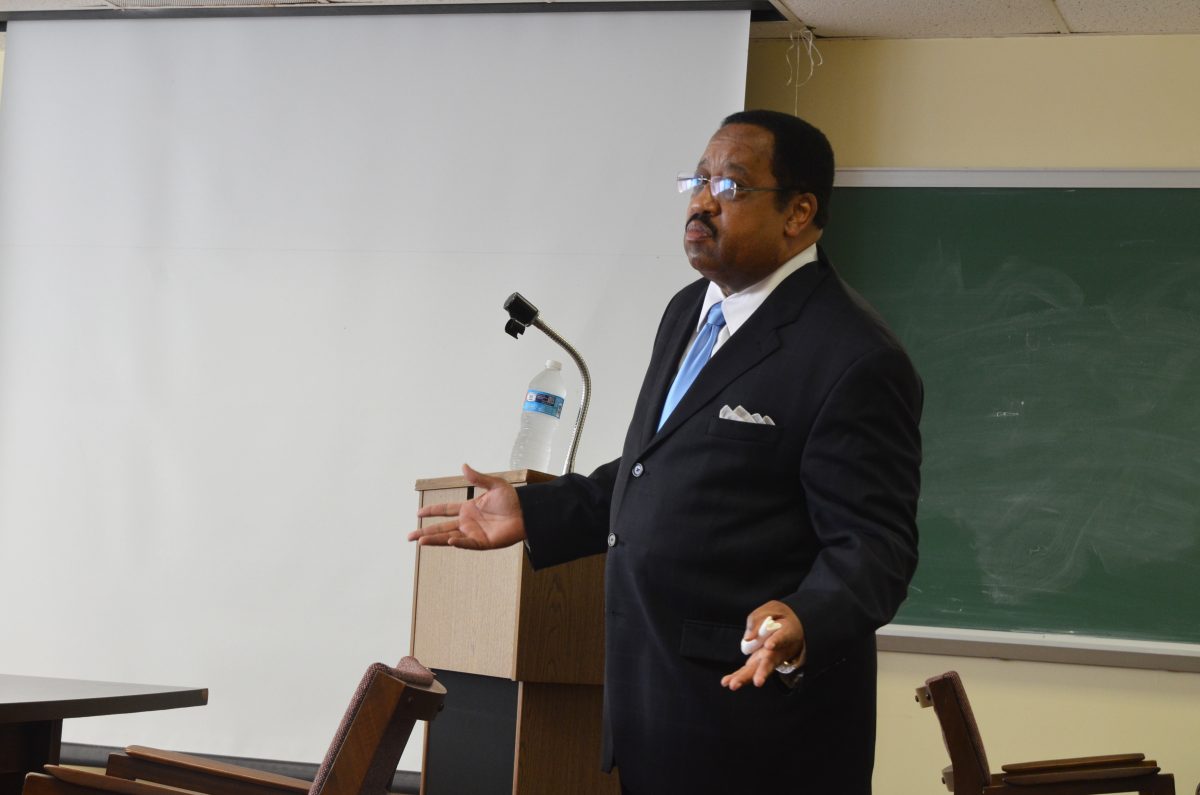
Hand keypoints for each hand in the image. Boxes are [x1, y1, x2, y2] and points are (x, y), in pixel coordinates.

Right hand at [407, 464, 526, 549]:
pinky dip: (459, 543)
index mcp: (468, 508)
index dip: (432, 511)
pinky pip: (468, 544)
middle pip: (442, 527)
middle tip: (409, 536)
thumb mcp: (494, 485)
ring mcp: (474, 534)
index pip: (445, 510)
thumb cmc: (513, 500)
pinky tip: (448, 541)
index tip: (418, 512)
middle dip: (425, 531)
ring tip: (420, 541)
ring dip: (435, 539)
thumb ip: (478, 478)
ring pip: (449, 537)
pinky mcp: (484, 543)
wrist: (527, 513)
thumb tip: (463, 466)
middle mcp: (468, 522)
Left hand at [720, 600, 804, 690]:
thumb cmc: (780, 617)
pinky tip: (726, 682)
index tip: (770, 645)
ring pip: (757, 670)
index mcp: (787, 633)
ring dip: (745, 678)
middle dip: (762, 672)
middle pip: (769, 662)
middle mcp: (778, 650)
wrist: (792, 627)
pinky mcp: (757, 662)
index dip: (776, 641)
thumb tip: (747, 637)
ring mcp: (767, 659)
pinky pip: (747, 670)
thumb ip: (758, 619)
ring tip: (734, 685)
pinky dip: (738, 675)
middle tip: (758, 682)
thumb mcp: (773, 609)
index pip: (782, 637)